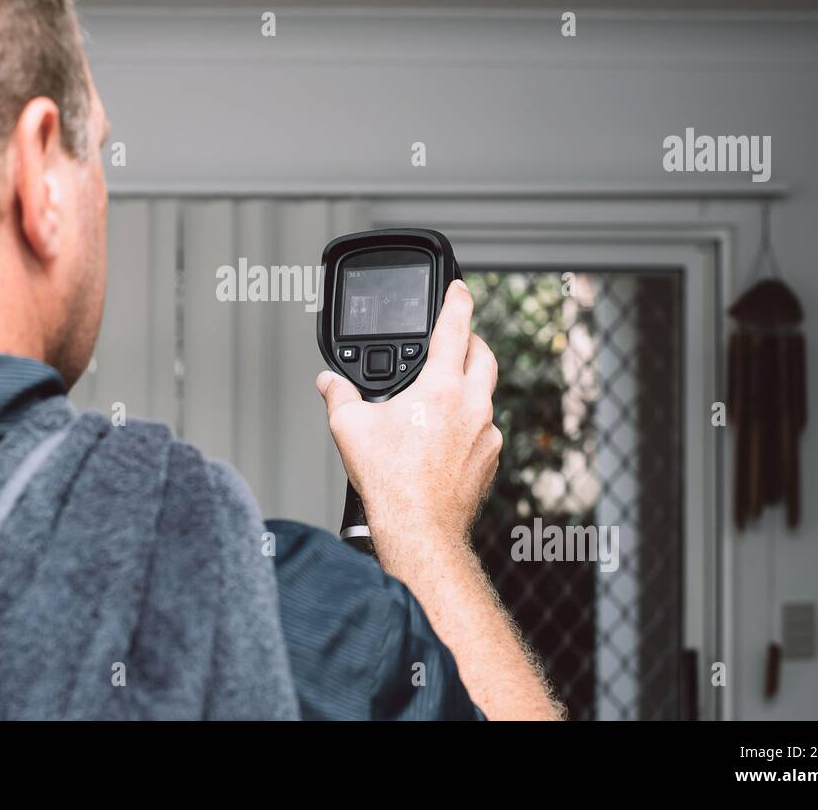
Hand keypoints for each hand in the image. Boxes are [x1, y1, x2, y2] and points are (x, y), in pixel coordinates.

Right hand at [315, 279, 502, 565]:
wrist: (420, 530)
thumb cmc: (390, 482)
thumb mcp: (350, 428)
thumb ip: (338, 395)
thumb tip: (328, 382)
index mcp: (441, 388)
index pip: (456, 328)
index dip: (458, 300)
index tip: (460, 288)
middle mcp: (472, 406)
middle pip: (484, 355)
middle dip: (472, 339)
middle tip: (456, 337)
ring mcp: (486, 433)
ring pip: (485, 393)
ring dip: (469, 384)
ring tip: (443, 391)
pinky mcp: (490, 459)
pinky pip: (484, 428)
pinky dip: (469, 421)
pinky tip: (445, 434)